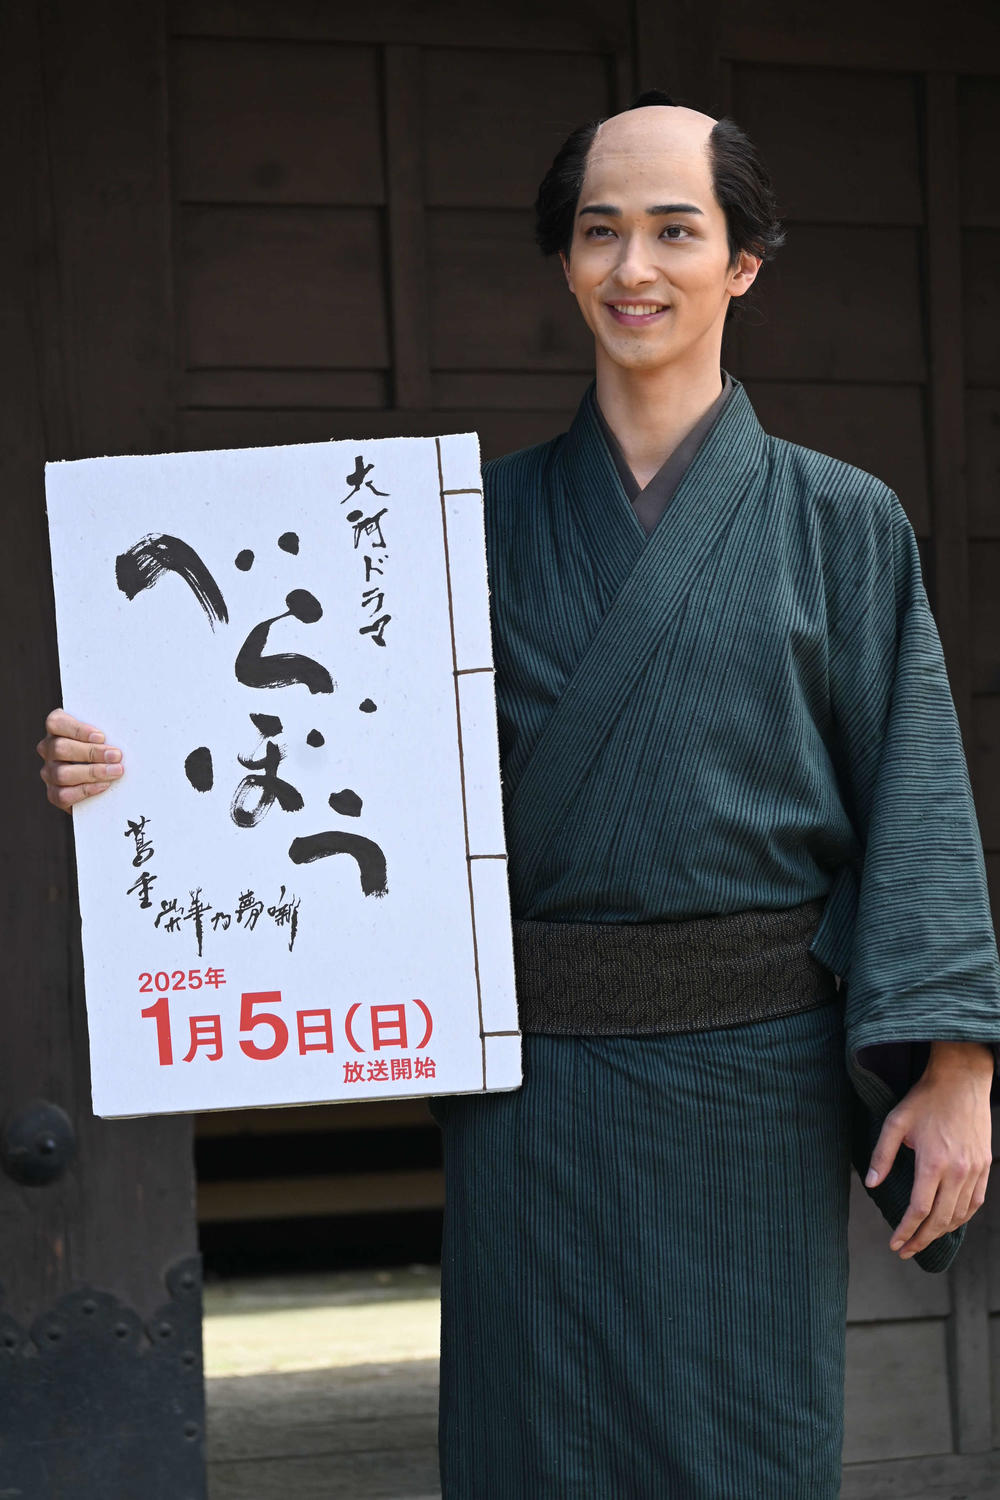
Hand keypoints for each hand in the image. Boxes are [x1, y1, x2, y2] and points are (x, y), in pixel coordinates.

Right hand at [36, 708, 123, 810]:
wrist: (103, 784)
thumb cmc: (106, 751)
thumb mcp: (104, 738)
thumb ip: (105, 734)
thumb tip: (121, 735)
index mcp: (57, 729)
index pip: (56, 723)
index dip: (77, 729)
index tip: (101, 737)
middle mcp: (48, 749)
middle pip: (60, 748)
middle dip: (92, 752)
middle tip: (116, 756)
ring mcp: (49, 772)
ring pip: (62, 773)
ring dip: (92, 772)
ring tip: (115, 771)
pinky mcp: (54, 793)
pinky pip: (64, 794)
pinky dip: (86, 790)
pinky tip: (103, 785)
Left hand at [865, 1040, 993, 1258]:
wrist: (962, 1080)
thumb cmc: (925, 1099)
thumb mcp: (895, 1122)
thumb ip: (882, 1155)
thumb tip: (872, 1184)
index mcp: (934, 1163)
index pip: (919, 1210)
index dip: (906, 1231)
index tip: (894, 1243)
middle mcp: (958, 1172)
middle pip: (940, 1220)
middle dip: (921, 1239)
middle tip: (906, 1251)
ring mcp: (975, 1170)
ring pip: (960, 1215)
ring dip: (941, 1232)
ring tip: (923, 1239)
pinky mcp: (985, 1166)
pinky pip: (976, 1202)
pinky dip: (962, 1217)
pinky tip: (949, 1221)